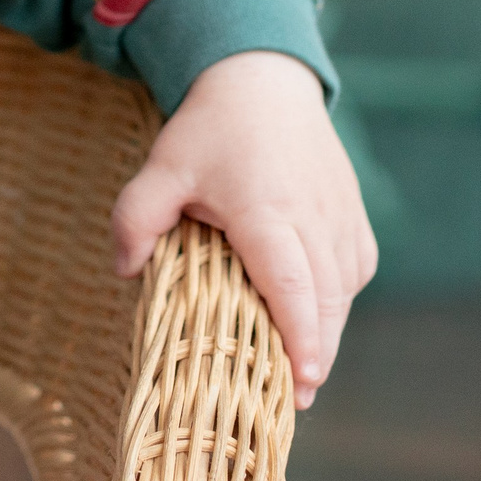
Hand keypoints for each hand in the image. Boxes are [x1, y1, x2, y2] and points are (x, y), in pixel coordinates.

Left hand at [109, 50, 375, 408]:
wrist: (263, 81)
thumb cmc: (210, 129)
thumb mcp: (161, 167)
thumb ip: (134, 218)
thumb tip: (124, 273)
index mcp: (267, 212)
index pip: (293, 287)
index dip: (301, 338)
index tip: (303, 384)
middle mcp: (315, 218)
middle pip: (326, 302)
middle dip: (316, 353)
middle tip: (294, 399)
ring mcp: (341, 216)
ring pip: (345, 291)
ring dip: (327, 331)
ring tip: (301, 369)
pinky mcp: (354, 214)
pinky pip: (356, 270)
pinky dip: (340, 299)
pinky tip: (317, 316)